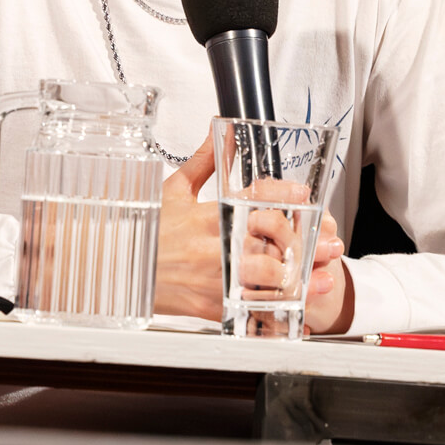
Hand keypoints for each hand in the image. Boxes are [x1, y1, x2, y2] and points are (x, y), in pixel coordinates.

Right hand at [152, 129, 349, 328]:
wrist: (114, 267)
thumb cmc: (145, 230)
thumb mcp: (173, 190)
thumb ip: (205, 161)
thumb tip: (222, 129)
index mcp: (207, 216)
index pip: (252, 201)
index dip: (283, 198)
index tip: (304, 198)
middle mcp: (213, 247)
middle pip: (268, 244)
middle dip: (305, 246)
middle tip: (329, 245)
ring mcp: (211, 279)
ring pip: (263, 281)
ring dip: (298, 281)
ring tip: (322, 279)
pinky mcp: (208, 306)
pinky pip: (245, 312)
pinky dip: (272, 314)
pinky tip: (293, 312)